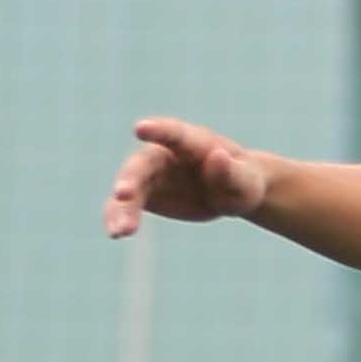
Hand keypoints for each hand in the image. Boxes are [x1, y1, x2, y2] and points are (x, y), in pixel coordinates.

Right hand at [104, 119, 270, 238]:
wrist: (231, 192)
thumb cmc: (243, 181)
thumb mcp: (245, 180)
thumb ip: (231, 171)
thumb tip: (218, 157)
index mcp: (191, 143)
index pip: (173, 133)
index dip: (157, 130)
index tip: (140, 128)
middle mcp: (164, 154)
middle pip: (142, 164)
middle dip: (131, 178)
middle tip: (122, 194)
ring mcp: (152, 175)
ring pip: (129, 189)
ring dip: (121, 208)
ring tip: (119, 232)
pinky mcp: (146, 196)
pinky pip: (126, 206)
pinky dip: (118, 218)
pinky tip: (115, 233)